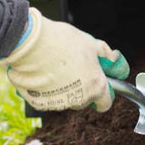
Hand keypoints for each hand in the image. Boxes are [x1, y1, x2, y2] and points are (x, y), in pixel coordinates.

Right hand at [0, 8, 129, 111]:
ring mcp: (59, 103)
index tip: (99, 84)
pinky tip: (43, 73)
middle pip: (85, 100)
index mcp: (96, 86)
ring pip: (66, 99)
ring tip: (56, 67)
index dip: (104, 93)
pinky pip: (47, 99)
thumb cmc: (61, 41)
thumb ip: (104, 53)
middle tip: (74, 68)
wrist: (30, 43)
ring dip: (64, 88)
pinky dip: (47, 90)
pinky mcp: (40, 103)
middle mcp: (79, 99)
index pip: (106, 103)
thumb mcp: (90, 42)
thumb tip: (113, 56)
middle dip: (82, 87)